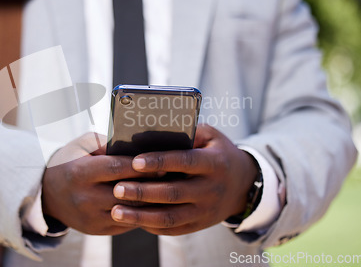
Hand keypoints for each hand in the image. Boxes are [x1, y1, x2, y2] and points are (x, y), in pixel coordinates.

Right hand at [42, 133, 156, 235]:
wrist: (49, 193)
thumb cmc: (71, 162)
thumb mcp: (83, 145)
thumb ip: (107, 144)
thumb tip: (136, 147)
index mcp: (80, 173)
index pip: (116, 169)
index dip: (140, 166)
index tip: (161, 161)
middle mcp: (85, 198)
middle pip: (127, 193)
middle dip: (151, 185)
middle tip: (172, 176)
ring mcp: (91, 217)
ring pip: (130, 211)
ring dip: (150, 201)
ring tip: (167, 189)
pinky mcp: (97, 230)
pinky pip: (126, 222)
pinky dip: (141, 212)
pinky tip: (154, 202)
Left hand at [109, 124, 257, 234]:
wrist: (243, 184)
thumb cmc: (217, 153)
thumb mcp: (211, 136)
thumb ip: (187, 133)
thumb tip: (153, 132)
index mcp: (214, 163)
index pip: (184, 161)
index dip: (159, 161)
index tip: (135, 162)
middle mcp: (211, 189)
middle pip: (173, 193)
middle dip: (143, 192)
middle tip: (117, 188)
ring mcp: (205, 211)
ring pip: (170, 217)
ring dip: (141, 215)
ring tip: (117, 210)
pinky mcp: (198, 225)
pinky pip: (172, 229)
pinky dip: (150, 225)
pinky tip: (132, 219)